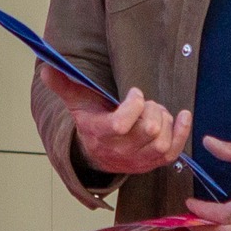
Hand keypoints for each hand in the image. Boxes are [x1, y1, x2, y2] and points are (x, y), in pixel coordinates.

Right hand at [41, 66, 190, 178]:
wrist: (97, 153)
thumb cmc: (91, 120)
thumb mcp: (76, 102)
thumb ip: (63, 84)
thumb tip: (46, 67)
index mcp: (100, 134)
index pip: (121, 124)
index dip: (134, 105)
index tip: (135, 93)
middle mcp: (120, 151)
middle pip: (149, 131)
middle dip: (152, 109)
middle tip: (146, 103)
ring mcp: (137, 160)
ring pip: (161, 141)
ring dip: (165, 120)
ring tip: (155, 111)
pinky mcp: (152, 163)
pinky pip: (174, 153)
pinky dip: (182, 132)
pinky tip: (183, 116)